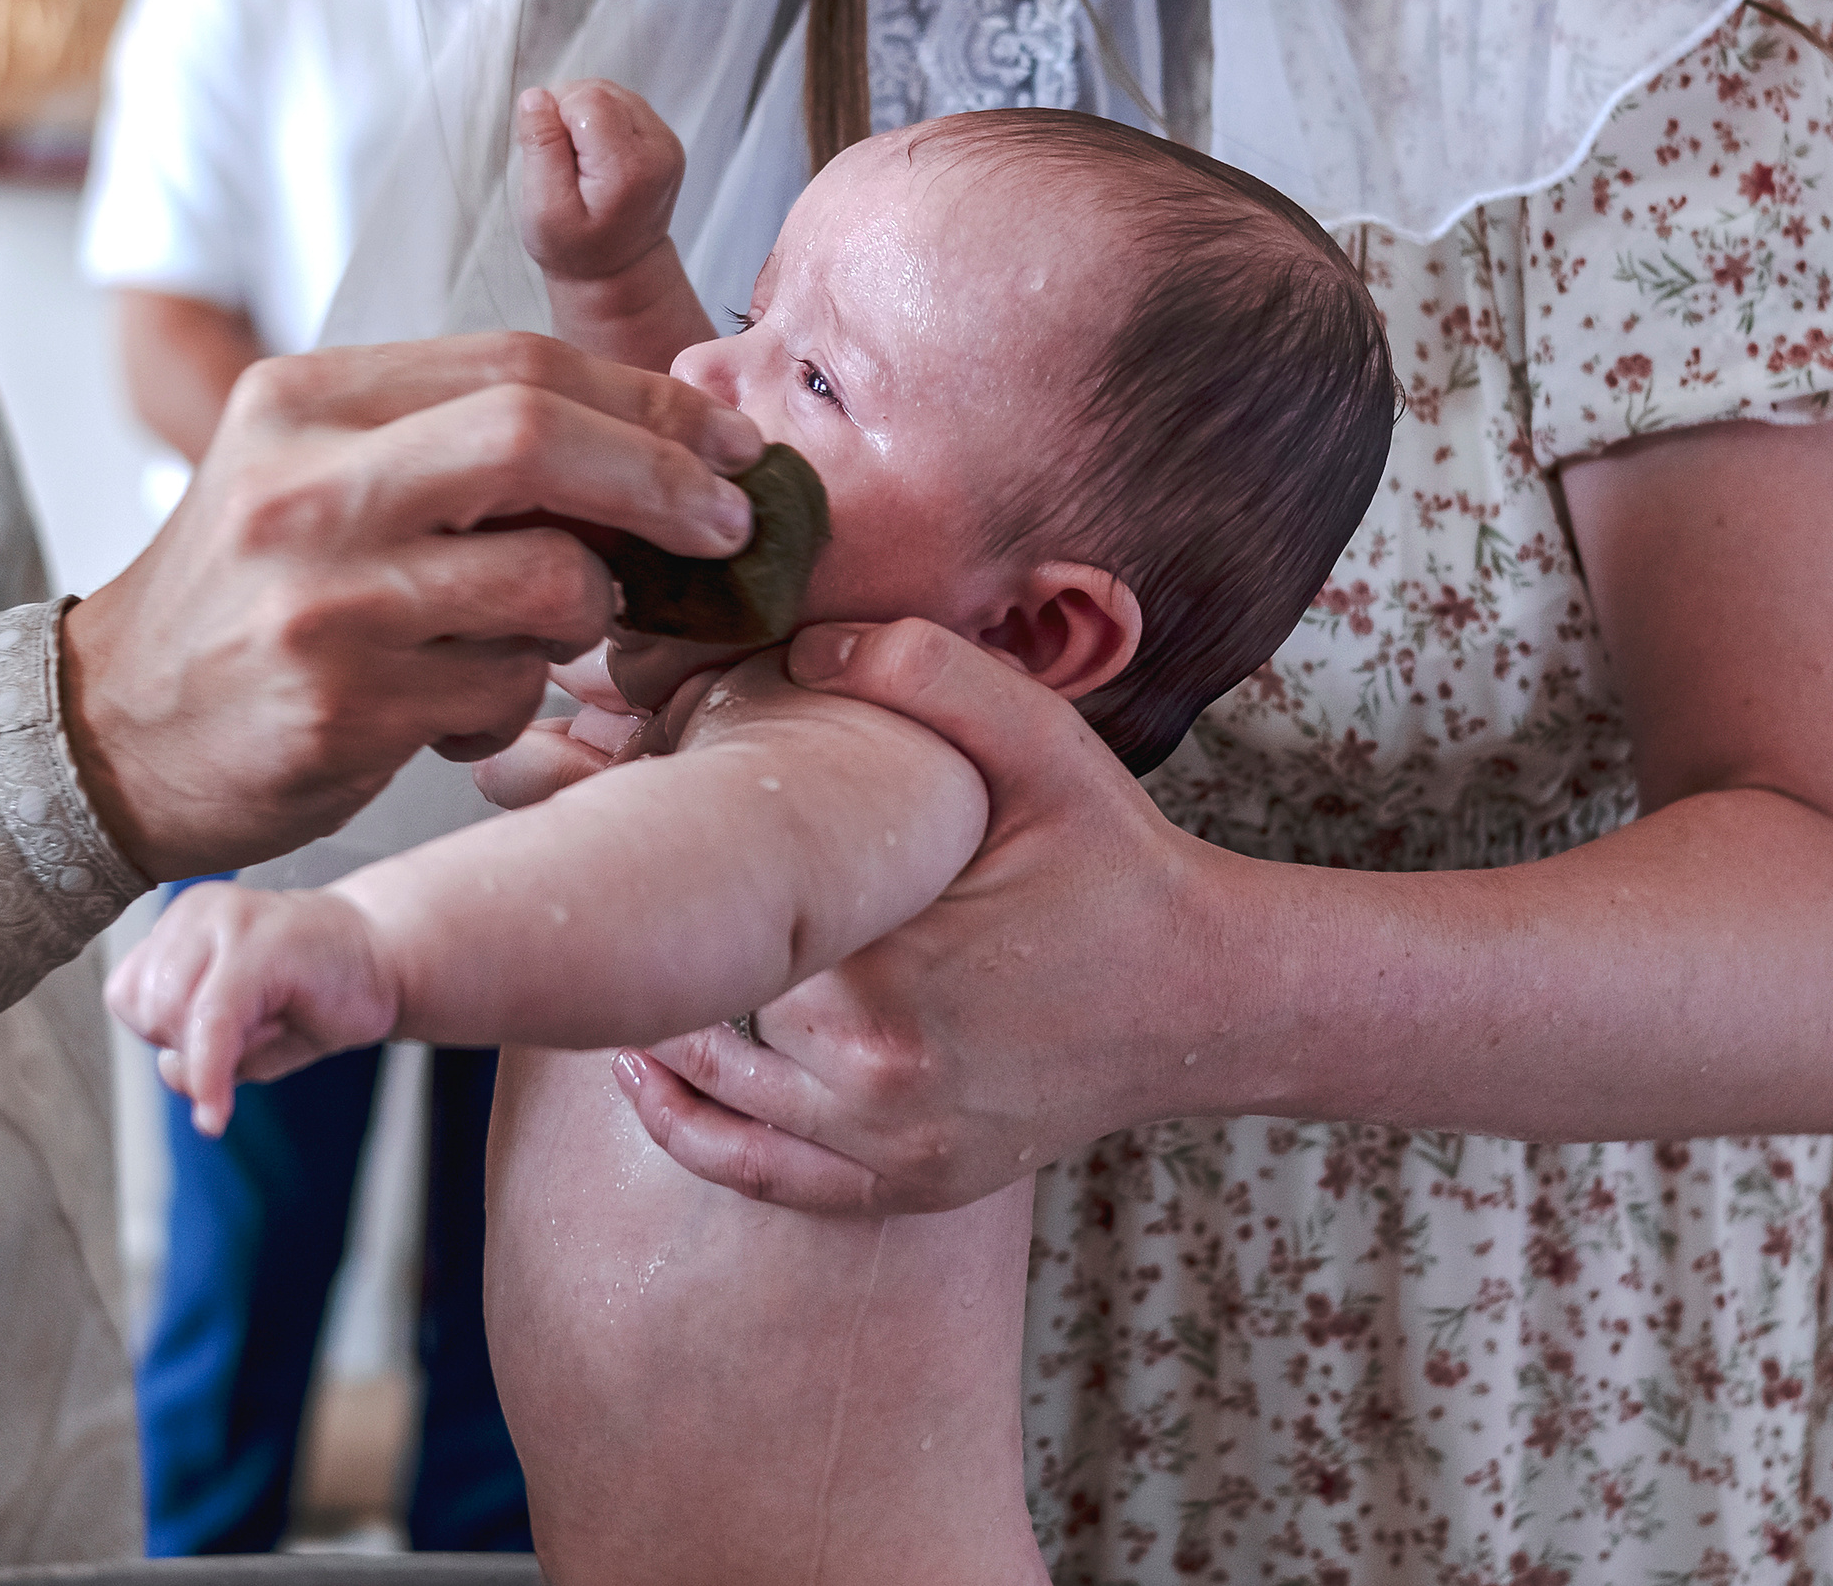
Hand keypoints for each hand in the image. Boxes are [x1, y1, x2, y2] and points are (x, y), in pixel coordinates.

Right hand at [60, 332, 763, 880]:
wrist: (109, 732)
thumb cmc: (244, 601)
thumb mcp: (310, 475)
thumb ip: (446, 440)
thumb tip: (645, 435)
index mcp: (303, 400)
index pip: (515, 363)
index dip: (648, 400)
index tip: (726, 443)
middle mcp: (303, 486)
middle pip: (538, 437)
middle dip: (666, 479)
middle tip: (729, 524)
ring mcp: (321, 600)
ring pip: (547, 580)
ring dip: (585, 616)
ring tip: (538, 636)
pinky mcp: (343, 707)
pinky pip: (506, 693)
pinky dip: (514, 701)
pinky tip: (453, 708)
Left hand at [107, 885, 395, 1135]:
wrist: (389, 959)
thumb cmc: (315, 994)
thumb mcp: (243, 1033)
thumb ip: (194, 1052)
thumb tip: (175, 1072)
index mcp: (181, 924)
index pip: (127, 995)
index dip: (163, 1034)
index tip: (217, 1034)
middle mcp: (195, 911)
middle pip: (144, 1009)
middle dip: (187, 1043)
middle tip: (253, 1031)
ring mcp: (225, 920)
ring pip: (171, 1017)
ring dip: (212, 1052)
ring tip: (269, 1026)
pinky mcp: (257, 944)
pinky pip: (210, 1025)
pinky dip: (210, 1076)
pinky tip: (218, 1116)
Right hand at [517, 79, 684, 282]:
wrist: (617, 270)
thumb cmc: (576, 248)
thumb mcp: (544, 210)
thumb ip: (540, 149)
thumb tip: (535, 96)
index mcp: (630, 167)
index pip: (587, 100)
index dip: (557, 118)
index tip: (552, 158)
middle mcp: (658, 148)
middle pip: (599, 91)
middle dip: (568, 116)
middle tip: (563, 164)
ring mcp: (665, 141)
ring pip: (609, 93)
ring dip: (582, 117)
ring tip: (577, 162)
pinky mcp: (663, 138)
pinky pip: (620, 104)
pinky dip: (598, 122)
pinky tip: (592, 156)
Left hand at [612, 618, 1235, 1214]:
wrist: (1212, 998)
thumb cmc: (1118, 863)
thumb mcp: (1043, 744)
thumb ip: (928, 672)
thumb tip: (796, 646)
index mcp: (885, 966)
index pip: (728, 912)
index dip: (682, 861)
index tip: (649, 809)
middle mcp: (876, 1074)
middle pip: (711, 997)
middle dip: (677, 936)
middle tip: (621, 871)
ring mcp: (891, 1147)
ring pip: (718, 1089)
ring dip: (662, 1026)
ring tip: (622, 955)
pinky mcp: (909, 1187)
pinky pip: (767, 1177)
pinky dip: (695, 1137)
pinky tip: (643, 1078)